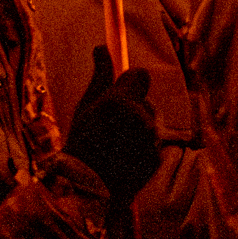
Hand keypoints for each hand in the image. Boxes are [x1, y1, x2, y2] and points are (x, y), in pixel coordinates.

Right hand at [62, 47, 160, 207]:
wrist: (87, 191)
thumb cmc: (80, 146)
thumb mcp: (85, 108)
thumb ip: (99, 76)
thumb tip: (101, 46)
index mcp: (119, 102)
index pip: (140, 75)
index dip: (129, 83)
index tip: (118, 91)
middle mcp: (140, 118)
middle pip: (145, 101)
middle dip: (132, 109)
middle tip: (109, 128)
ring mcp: (151, 139)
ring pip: (150, 122)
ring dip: (138, 130)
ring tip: (115, 146)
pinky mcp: (157, 157)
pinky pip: (153, 143)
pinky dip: (142, 148)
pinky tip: (124, 159)